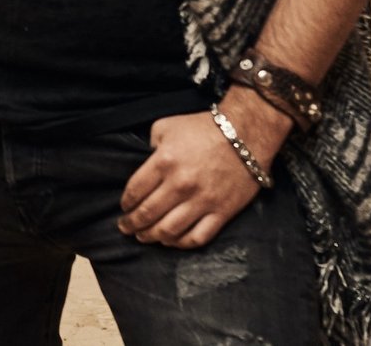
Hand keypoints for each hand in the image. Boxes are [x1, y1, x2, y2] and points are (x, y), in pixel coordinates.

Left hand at [118, 94, 284, 248]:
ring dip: (152, 237)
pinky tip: (171, 242)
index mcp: (164, 161)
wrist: (246, 134)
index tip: (123, 208)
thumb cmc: (204, 128)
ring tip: (144, 237)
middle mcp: (180, 185)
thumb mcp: (167, 126)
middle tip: (125, 228)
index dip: (125, 203)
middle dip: (132, 224)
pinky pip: (197, 237)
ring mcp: (201, 201)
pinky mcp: (221, 213)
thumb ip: (151, 144)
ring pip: (169, 231)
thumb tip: (145, 163)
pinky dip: (180, 244)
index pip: (135, 191)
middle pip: (147, 214)